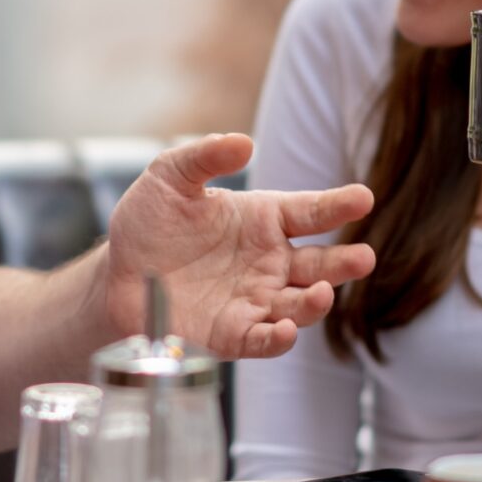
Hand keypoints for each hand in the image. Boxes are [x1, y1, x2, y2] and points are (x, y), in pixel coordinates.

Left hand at [103, 133, 375, 359]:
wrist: (117, 274)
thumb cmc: (149, 223)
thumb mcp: (170, 177)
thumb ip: (205, 155)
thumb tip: (243, 142)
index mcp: (264, 220)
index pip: (310, 211)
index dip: (337, 205)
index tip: (363, 198)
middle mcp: (269, 262)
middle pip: (319, 265)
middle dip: (344, 264)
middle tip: (364, 258)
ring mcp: (255, 300)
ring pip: (299, 305)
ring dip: (315, 302)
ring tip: (322, 293)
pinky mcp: (232, 334)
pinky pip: (263, 339)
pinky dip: (278, 338)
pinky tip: (285, 330)